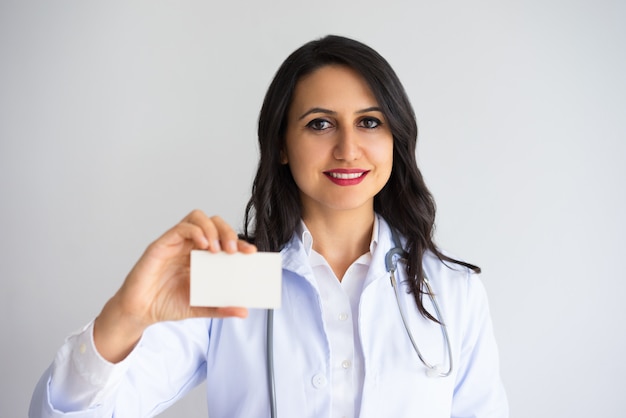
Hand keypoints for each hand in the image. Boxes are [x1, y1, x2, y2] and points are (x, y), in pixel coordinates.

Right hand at [94, 210, 255, 361]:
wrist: (140, 312)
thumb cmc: (166, 304)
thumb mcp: (200, 308)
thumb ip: (220, 307)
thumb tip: (243, 311)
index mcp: (200, 257)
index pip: (224, 240)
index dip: (239, 242)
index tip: (251, 253)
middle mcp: (189, 246)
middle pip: (213, 223)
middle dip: (228, 232)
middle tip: (235, 250)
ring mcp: (176, 243)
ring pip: (197, 218)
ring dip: (212, 229)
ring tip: (217, 248)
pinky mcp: (161, 244)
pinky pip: (180, 228)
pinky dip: (195, 231)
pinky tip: (203, 245)